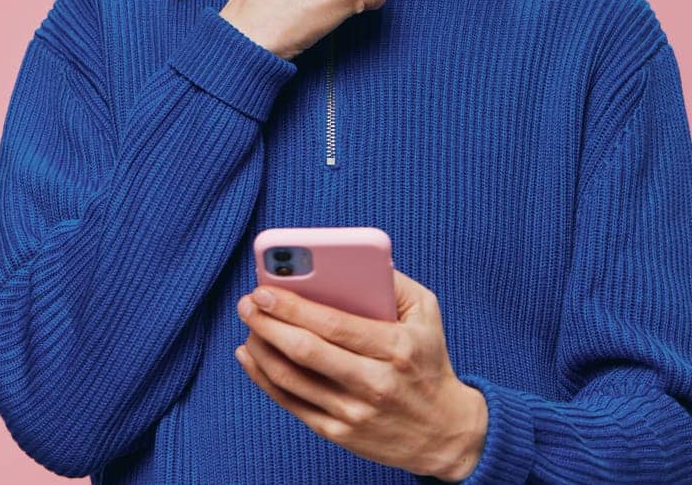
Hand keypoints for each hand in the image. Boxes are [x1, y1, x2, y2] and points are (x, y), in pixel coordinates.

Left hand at [233, 268, 488, 480]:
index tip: (264, 288)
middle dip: (268, 323)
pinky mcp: (340, 434)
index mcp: (396, 347)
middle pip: (306, 350)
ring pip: (292, 378)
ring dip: (261, 348)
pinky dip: (264, 378)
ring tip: (249, 324)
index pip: (334, 324)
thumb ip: (393, 281)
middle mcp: (375, 382)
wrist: (444, 431)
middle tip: (247, 303)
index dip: (293, 306)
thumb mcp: (427, 313)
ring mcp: (355, 412)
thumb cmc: (429, 360)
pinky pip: (291, 404)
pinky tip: (251, 356)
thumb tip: (349, 258)